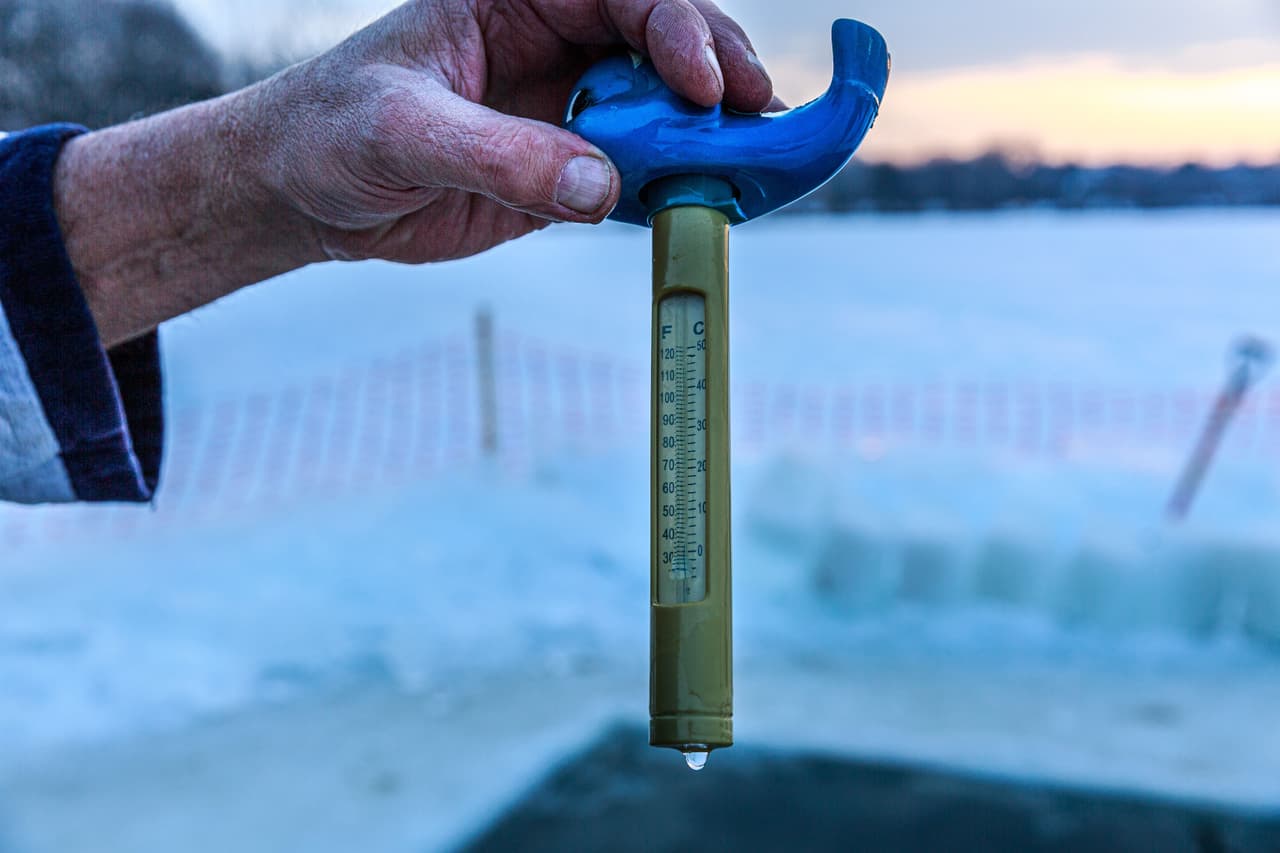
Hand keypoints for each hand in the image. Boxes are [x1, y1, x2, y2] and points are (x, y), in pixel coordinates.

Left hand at [249, 0, 775, 263]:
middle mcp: (554, 42)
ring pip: (662, 107)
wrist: (307, 192)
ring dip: (707, 134)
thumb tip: (601, 187)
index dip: (674, 26)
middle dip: (715, 70)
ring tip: (752, 163)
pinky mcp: (569, 169)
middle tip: (756, 114)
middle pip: (662, 40)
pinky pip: (639, 171)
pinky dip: (677, 186)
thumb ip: (501, 156)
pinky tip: (709, 201)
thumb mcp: (404, 133)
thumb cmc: (334, 132)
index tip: (701, 81)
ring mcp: (569, 107)